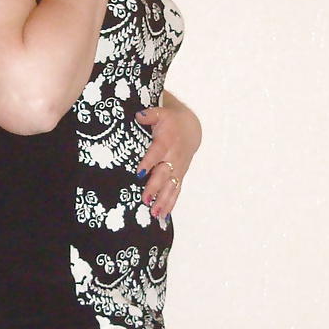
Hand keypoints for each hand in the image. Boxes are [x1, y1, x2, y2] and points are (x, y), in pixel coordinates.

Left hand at [135, 96, 202, 220]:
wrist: (190, 129)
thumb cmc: (170, 121)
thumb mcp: (161, 112)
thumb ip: (150, 114)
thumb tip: (138, 115)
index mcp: (166, 141)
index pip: (156, 153)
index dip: (149, 163)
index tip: (140, 173)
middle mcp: (173, 157)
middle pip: (164, 174)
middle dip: (155, 187)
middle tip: (145, 200)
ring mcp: (178, 169)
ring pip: (171, 186)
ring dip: (163, 200)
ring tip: (154, 213)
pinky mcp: (180, 176)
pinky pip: (176, 192)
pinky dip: (170, 204)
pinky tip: (162, 216)